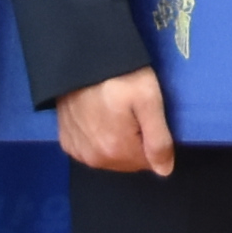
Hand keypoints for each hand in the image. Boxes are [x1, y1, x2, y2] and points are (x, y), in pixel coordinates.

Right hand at [60, 67, 175, 176]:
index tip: (148, 116)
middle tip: (133, 111)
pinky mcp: (67, 142)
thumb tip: (164, 171)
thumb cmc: (120, 76)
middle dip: (136, 141)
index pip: (148, 162)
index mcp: (116, 151)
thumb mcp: (149, 100)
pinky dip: (98, 139)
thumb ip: (159, 139)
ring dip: (117, 141)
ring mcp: (78, 152)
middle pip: (128, 161)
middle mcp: (94, 159)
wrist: (80, 61)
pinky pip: (91, 150)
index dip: (153, 140)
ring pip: (110, 157)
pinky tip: (100, 117)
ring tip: (116, 112)